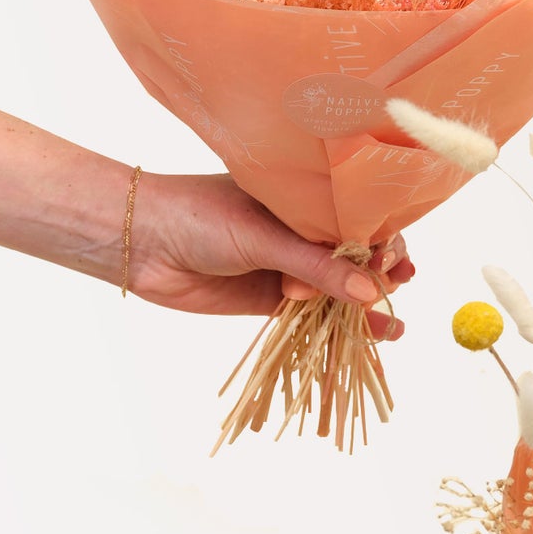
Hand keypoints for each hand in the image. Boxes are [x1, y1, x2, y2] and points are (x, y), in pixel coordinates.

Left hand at [124, 172, 413, 335]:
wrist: (140, 242)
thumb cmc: (199, 216)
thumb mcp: (264, 236)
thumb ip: (316, 266)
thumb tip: (370, 291)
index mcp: (305, 199)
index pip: (360, 218)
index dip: (383, 239)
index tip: (392, 260)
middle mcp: (303, 230)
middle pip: (358, 254)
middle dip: (379, 271)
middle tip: (391, 283)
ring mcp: (290, 265)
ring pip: (340, 287)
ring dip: (368, 304)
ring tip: (391, 323)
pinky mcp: (274, 298)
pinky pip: (317, 313)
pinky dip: (345, 324)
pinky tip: (378, 334)